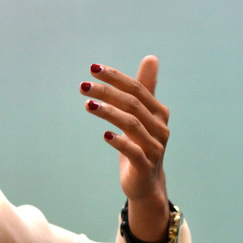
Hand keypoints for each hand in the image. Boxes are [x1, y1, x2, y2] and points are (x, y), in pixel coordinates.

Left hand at [81, 56, 170, 240]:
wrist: (146, 184)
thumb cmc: (141, 144)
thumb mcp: (142, 116)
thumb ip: (145, 89)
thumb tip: (151, 57)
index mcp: (158, 112)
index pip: (136, 88)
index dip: (115, 77)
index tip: (93, 68)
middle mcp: (159, 128)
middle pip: (133, 104)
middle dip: (107, 92)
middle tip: (83, 85)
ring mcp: (154, 148)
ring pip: (132, 125)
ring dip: (109, 112)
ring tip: (87, 104)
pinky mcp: (146, 167)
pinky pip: (133, 152)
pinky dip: (120, 142)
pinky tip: (105, 135)